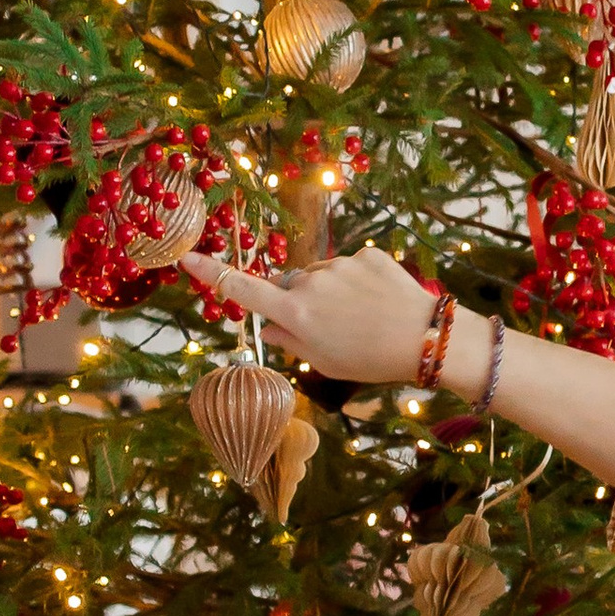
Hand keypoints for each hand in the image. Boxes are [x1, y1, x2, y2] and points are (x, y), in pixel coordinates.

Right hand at [183, 239, 448, 388]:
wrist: (426, 338)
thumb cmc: (371, 360)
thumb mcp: (324, 362)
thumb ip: (290, 342)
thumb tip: (269, 329)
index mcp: (295, 313)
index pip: (243, 290)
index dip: (213, 274)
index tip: (187, 258)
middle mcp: (311, 282)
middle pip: (289, 285)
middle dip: (298, 300)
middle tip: (329, 327)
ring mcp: (340, 264)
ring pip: (322, 275)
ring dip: (331, 291)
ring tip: (361, 317)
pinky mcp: (367, 253)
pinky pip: (351, 266)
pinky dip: (358, 282)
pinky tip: (379, 302)